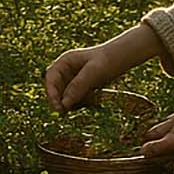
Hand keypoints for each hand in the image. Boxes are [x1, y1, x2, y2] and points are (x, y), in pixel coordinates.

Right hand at [44, 23, 172, 111]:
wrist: (123, 58)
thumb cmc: (107, 60)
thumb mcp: (93, 72)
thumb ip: (77, 86)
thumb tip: (64, 104)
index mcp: (65, 62)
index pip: (50, 78)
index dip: (50, 92)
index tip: (57, 106)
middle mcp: (66, 71)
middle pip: (56, 88)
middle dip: (58, 100)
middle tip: (63, 114)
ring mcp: (74, 80)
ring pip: (65, 95)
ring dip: (67, 104)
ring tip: (74, 113)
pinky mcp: (82, 88)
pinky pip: (75, 99)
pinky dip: (77, 105)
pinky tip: (83, 110)